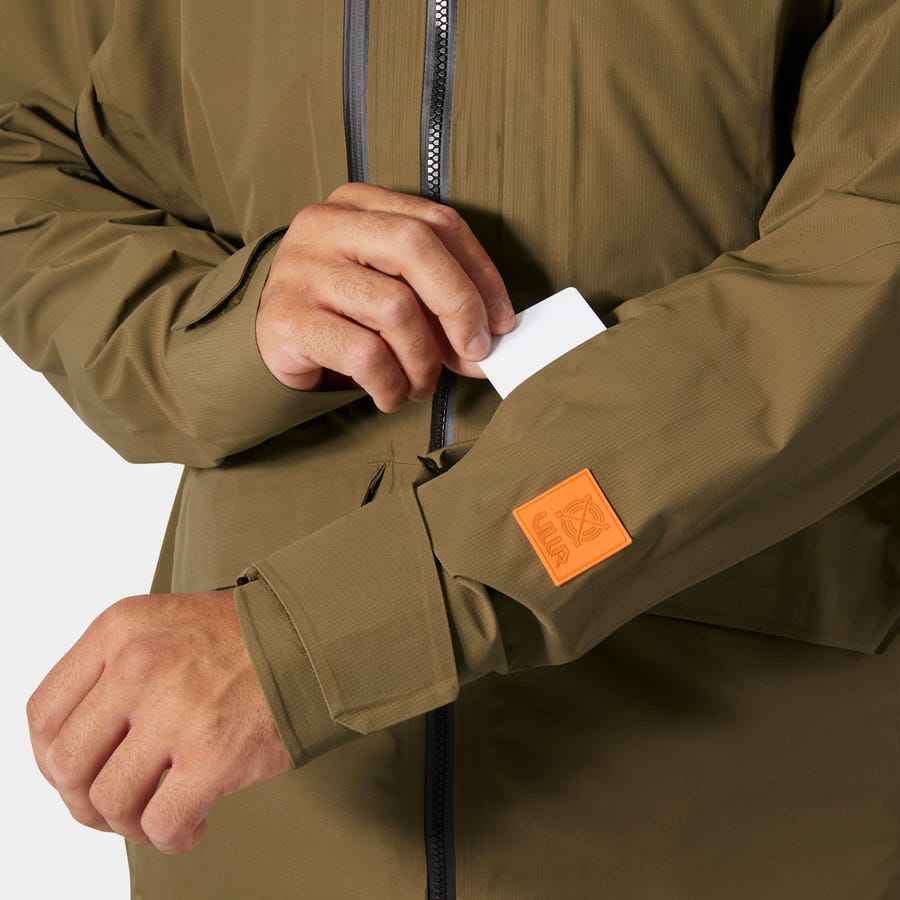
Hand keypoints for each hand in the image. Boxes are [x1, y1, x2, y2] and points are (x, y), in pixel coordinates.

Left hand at [26, 590, 290, 854]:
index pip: (43, 714)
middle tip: (119, 804)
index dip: (51, 759)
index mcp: (120, 629)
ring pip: (110, 802)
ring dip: (130, 823)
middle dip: (86, 801)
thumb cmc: (240, 639)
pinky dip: (173, 838)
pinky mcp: (214, 754)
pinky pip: (161, 825)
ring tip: (161, 812)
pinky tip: (195, 822)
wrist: (312, 639)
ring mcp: (176, 710)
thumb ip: (113, 671)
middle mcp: (139, 665)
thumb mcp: (162, 626)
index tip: (82, 773)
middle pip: (67, 765)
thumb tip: (70, 752)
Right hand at [256, 182, 514, 411]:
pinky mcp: (289, 320)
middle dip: (460, 305)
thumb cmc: (343, 311)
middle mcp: (327, 226)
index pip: (438, 222)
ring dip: (424, 360)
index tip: (502, 321)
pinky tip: (392, 395)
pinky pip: (365, 354)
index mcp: (360, 204)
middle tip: (475, 351)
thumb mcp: (390, 289)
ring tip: (422, 383)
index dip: (481, 274)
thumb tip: (493, 342)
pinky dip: (392, 384)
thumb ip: (438, 303)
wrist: (269, 337)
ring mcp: (303, 270)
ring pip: (394, 307)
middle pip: (415, 247)